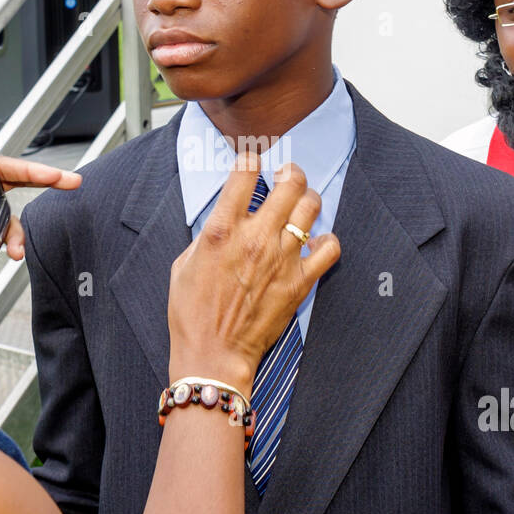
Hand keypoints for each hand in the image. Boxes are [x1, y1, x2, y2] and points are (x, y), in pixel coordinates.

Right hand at [166, 155, 340, 397]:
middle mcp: (255, 238)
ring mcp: (281, 259)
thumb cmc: (192, 313)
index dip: (251, 159)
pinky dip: (326, 240)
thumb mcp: (184, 263)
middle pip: (290, 183)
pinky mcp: (299, 282)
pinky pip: (329, 248)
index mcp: (221, 230)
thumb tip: (226, 218)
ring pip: (311, 208)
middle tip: (287, 175)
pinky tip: (314, 242)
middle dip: (290, 172)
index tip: (253, 161)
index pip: (244, 173)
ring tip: (301, 204)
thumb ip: (208, 234)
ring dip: (307, 200)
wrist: (213, 353)